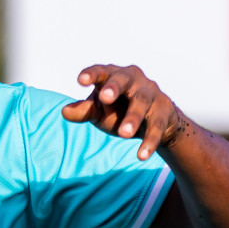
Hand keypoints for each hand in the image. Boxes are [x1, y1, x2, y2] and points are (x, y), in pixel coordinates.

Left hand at [62, 64, 190, 160]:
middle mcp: (134, 80)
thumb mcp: (99, 112)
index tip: (80, 80)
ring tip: (123, 135)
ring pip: (142, 104)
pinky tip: (141, 155)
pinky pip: (156, 127)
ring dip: (133, 118)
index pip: (102, 72)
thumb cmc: (119, 111)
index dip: (92, 75)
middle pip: (124, 80)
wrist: (154, 123)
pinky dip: (149, 141)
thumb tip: (64, 112)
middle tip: (105, 98)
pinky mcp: (164, 112)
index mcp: (114, 75)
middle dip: (115, 87)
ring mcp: (151, 94)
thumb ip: (84, 111)